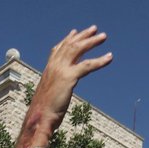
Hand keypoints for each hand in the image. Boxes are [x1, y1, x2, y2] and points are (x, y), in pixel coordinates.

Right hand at [20, 26, 112, 147]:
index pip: (57, 49)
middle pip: (70, 45)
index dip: (67, 40)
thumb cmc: (42, 113)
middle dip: (83, 36)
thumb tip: (55, 94)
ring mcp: (60, 70)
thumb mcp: (48, 97)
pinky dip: (100, 60)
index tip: (74, 32)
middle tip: (94, 29)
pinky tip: (109, 57)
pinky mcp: (69, 77)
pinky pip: (87, 65)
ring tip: (103, 37)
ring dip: (92, 42)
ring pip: (78, 49)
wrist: (38, 118)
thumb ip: (53, 91)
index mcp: (48, 70)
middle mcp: (53, 66)